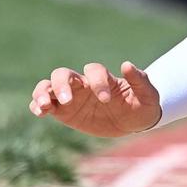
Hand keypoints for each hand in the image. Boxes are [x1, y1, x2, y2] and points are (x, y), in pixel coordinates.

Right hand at [30, 62, 162, 137]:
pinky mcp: (64, 111)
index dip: (98, 82)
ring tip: (45, 105)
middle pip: (63, 74)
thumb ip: (140, 81)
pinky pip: (45, 105)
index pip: (93, 70)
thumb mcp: (149, 96)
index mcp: (103, 78)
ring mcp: (71, 97)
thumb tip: (127, 64)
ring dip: (42, 93)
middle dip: (61, 85)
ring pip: (48, 87)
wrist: (134, 122)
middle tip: (69, 101)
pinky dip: (37, 106)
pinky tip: (40, 112)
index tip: (107, 100)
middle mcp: (83, 84)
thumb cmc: (142, 106)